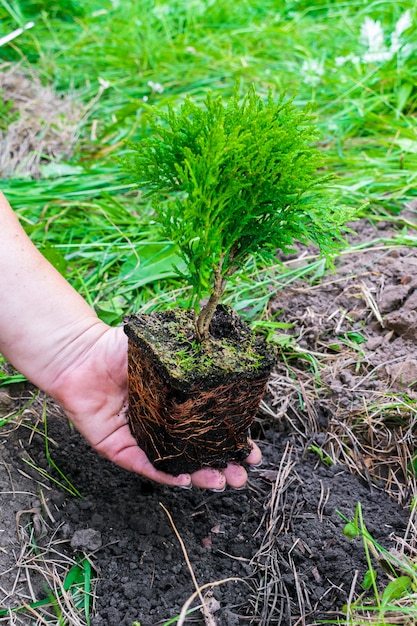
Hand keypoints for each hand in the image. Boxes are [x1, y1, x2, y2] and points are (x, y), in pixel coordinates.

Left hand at [50, 324, 261, 489]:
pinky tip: (187, 480)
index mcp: (175, 404)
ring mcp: (141, 438)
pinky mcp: (118, 447)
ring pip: (174, 464)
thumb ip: (192, 356)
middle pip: (196, 452)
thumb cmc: (120, 348)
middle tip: (241, 474)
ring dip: (200, 476)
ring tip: (223, 481)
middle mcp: (161, 425)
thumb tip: (229, 351)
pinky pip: (144, 465)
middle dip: (221, 465)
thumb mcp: (165, 350)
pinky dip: (165, 474)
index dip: (230, 439)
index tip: (251, 448)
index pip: (208, 426)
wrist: (81, 353)